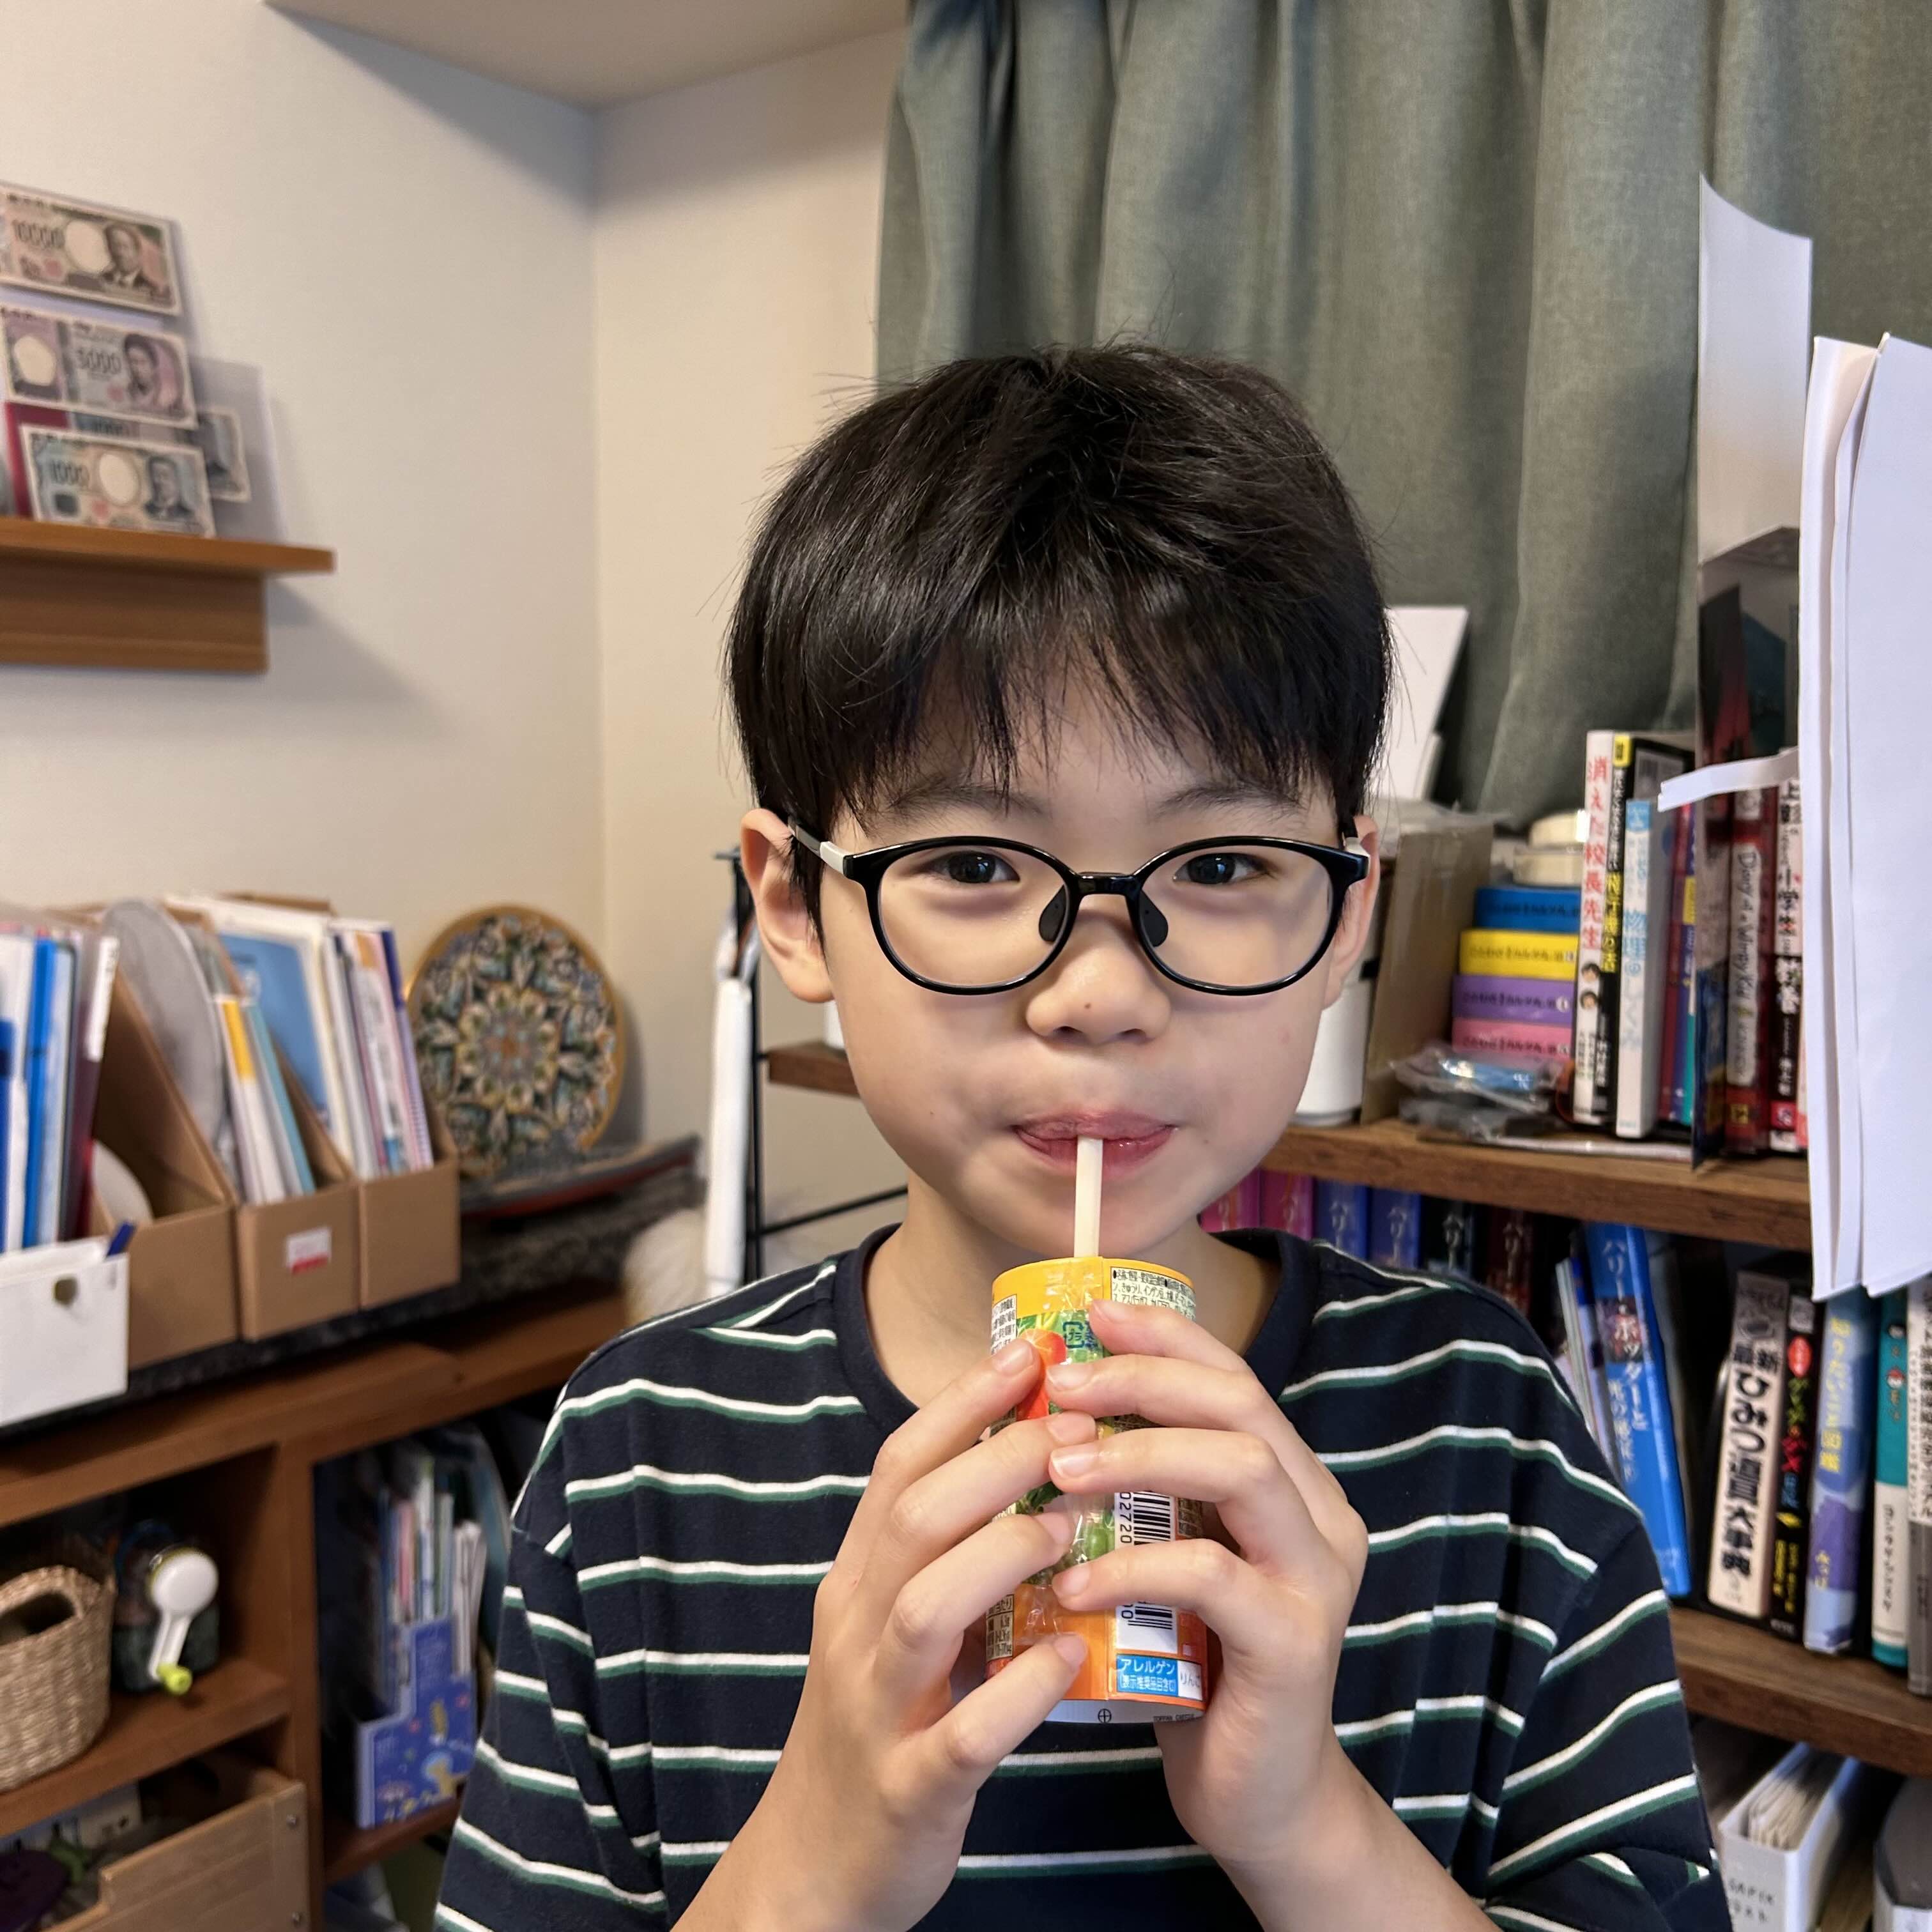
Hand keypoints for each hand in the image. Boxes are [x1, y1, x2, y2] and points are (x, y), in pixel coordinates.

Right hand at [701, 1338, 1096, 1931]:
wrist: (814, 1868)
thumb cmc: (881, 1722)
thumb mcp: (893, 1621)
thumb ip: (943, 1551)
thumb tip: (1023, 1457)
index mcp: (857, 1581)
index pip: (898, 1468)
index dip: (962, 1402)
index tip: (1030, 1351)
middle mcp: (857, 1629)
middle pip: (914, 1518)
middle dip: (997, 1460)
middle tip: (1079, 1426)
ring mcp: (879, 1709)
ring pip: (929, 1608)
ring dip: (1007, 1554)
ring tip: (1076, 1525)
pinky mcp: (910, 1787)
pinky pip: (964, 1732)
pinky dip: (1018, 1691)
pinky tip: (1070, 1657)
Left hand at [1039, 1298, 1369, 1890]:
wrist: (1256, 1799)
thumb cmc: (1193, 1665)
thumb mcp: (1167, 1554)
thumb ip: (1143, 1487)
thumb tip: (1054, 1401)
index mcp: (1291, 1482)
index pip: (1234, 1377)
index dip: (1167, 1337)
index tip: (1092, 1314)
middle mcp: (1319, 1515)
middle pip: (1239, 1406)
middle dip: (1143, 1381)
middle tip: (1061, 1386)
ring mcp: (1316, 1578)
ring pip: (1239, 1469)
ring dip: (1137, 1456)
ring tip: (1057, 1469)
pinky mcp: (1295, 1644)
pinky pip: (1211, 1574)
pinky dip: (1132, 1565)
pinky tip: (1070, 1582)